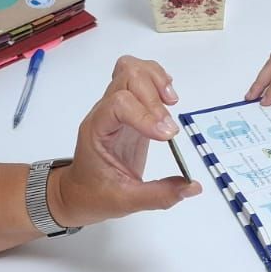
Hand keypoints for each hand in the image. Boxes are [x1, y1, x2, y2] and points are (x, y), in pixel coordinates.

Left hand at [47, 56, 201, 227]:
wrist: (78, 192)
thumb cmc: (95, 196)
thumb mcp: (126, 202)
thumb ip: (159, 195)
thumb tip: (193, 187)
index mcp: (97, 131)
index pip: (119, 104)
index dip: (146, 115)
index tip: (168, 137)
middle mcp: (104, 113)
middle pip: (127, 77)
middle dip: (154, 97)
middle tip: (170, 129)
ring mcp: (117, 107)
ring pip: (131, 69)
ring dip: (156, 79)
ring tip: (171, 103)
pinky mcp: (131, 109)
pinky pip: (140, 78)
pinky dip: (158, 79)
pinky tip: (169, 100)